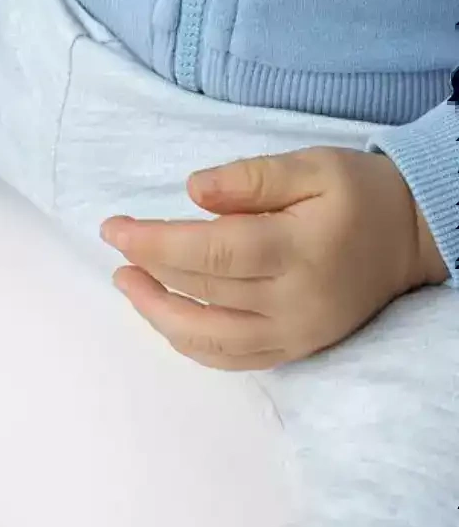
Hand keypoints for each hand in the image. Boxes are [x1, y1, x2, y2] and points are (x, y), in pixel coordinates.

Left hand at [99, 146, 446, 369]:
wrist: (411, 240)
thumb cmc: (358, 195)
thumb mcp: (313, 166)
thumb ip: (251, 177)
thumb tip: (192, 190)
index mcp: (300, 249)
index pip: (211, 252)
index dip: (155, 243)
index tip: (115, 229)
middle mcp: (296, 301)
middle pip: (204, 292)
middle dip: (148, 270)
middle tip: (116, 244)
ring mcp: (295, 332)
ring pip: (210, 338)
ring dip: (158, 313)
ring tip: (127, 281)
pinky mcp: (294, 349)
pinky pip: (232, 360)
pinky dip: (189, 343)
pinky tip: (163, 315)